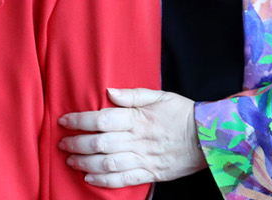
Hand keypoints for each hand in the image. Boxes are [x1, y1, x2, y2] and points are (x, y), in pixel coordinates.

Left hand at [58, 88, 206, 187]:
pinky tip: (89, 177)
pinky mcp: (151, 173)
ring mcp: (144, 159)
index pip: (102, 119)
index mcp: (138, 118)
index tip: (65, 120)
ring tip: (70, 160)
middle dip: (77, 143)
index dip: (80, 120)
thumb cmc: (183, 113)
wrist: (209, 138)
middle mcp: (138, 140)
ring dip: (85, 163)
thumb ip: (132, 94)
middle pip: (100, 143)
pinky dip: (104, 181)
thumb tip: (108, 91)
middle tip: (62, 142)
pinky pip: (124, 180)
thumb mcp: (160, 96)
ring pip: (108, 164)